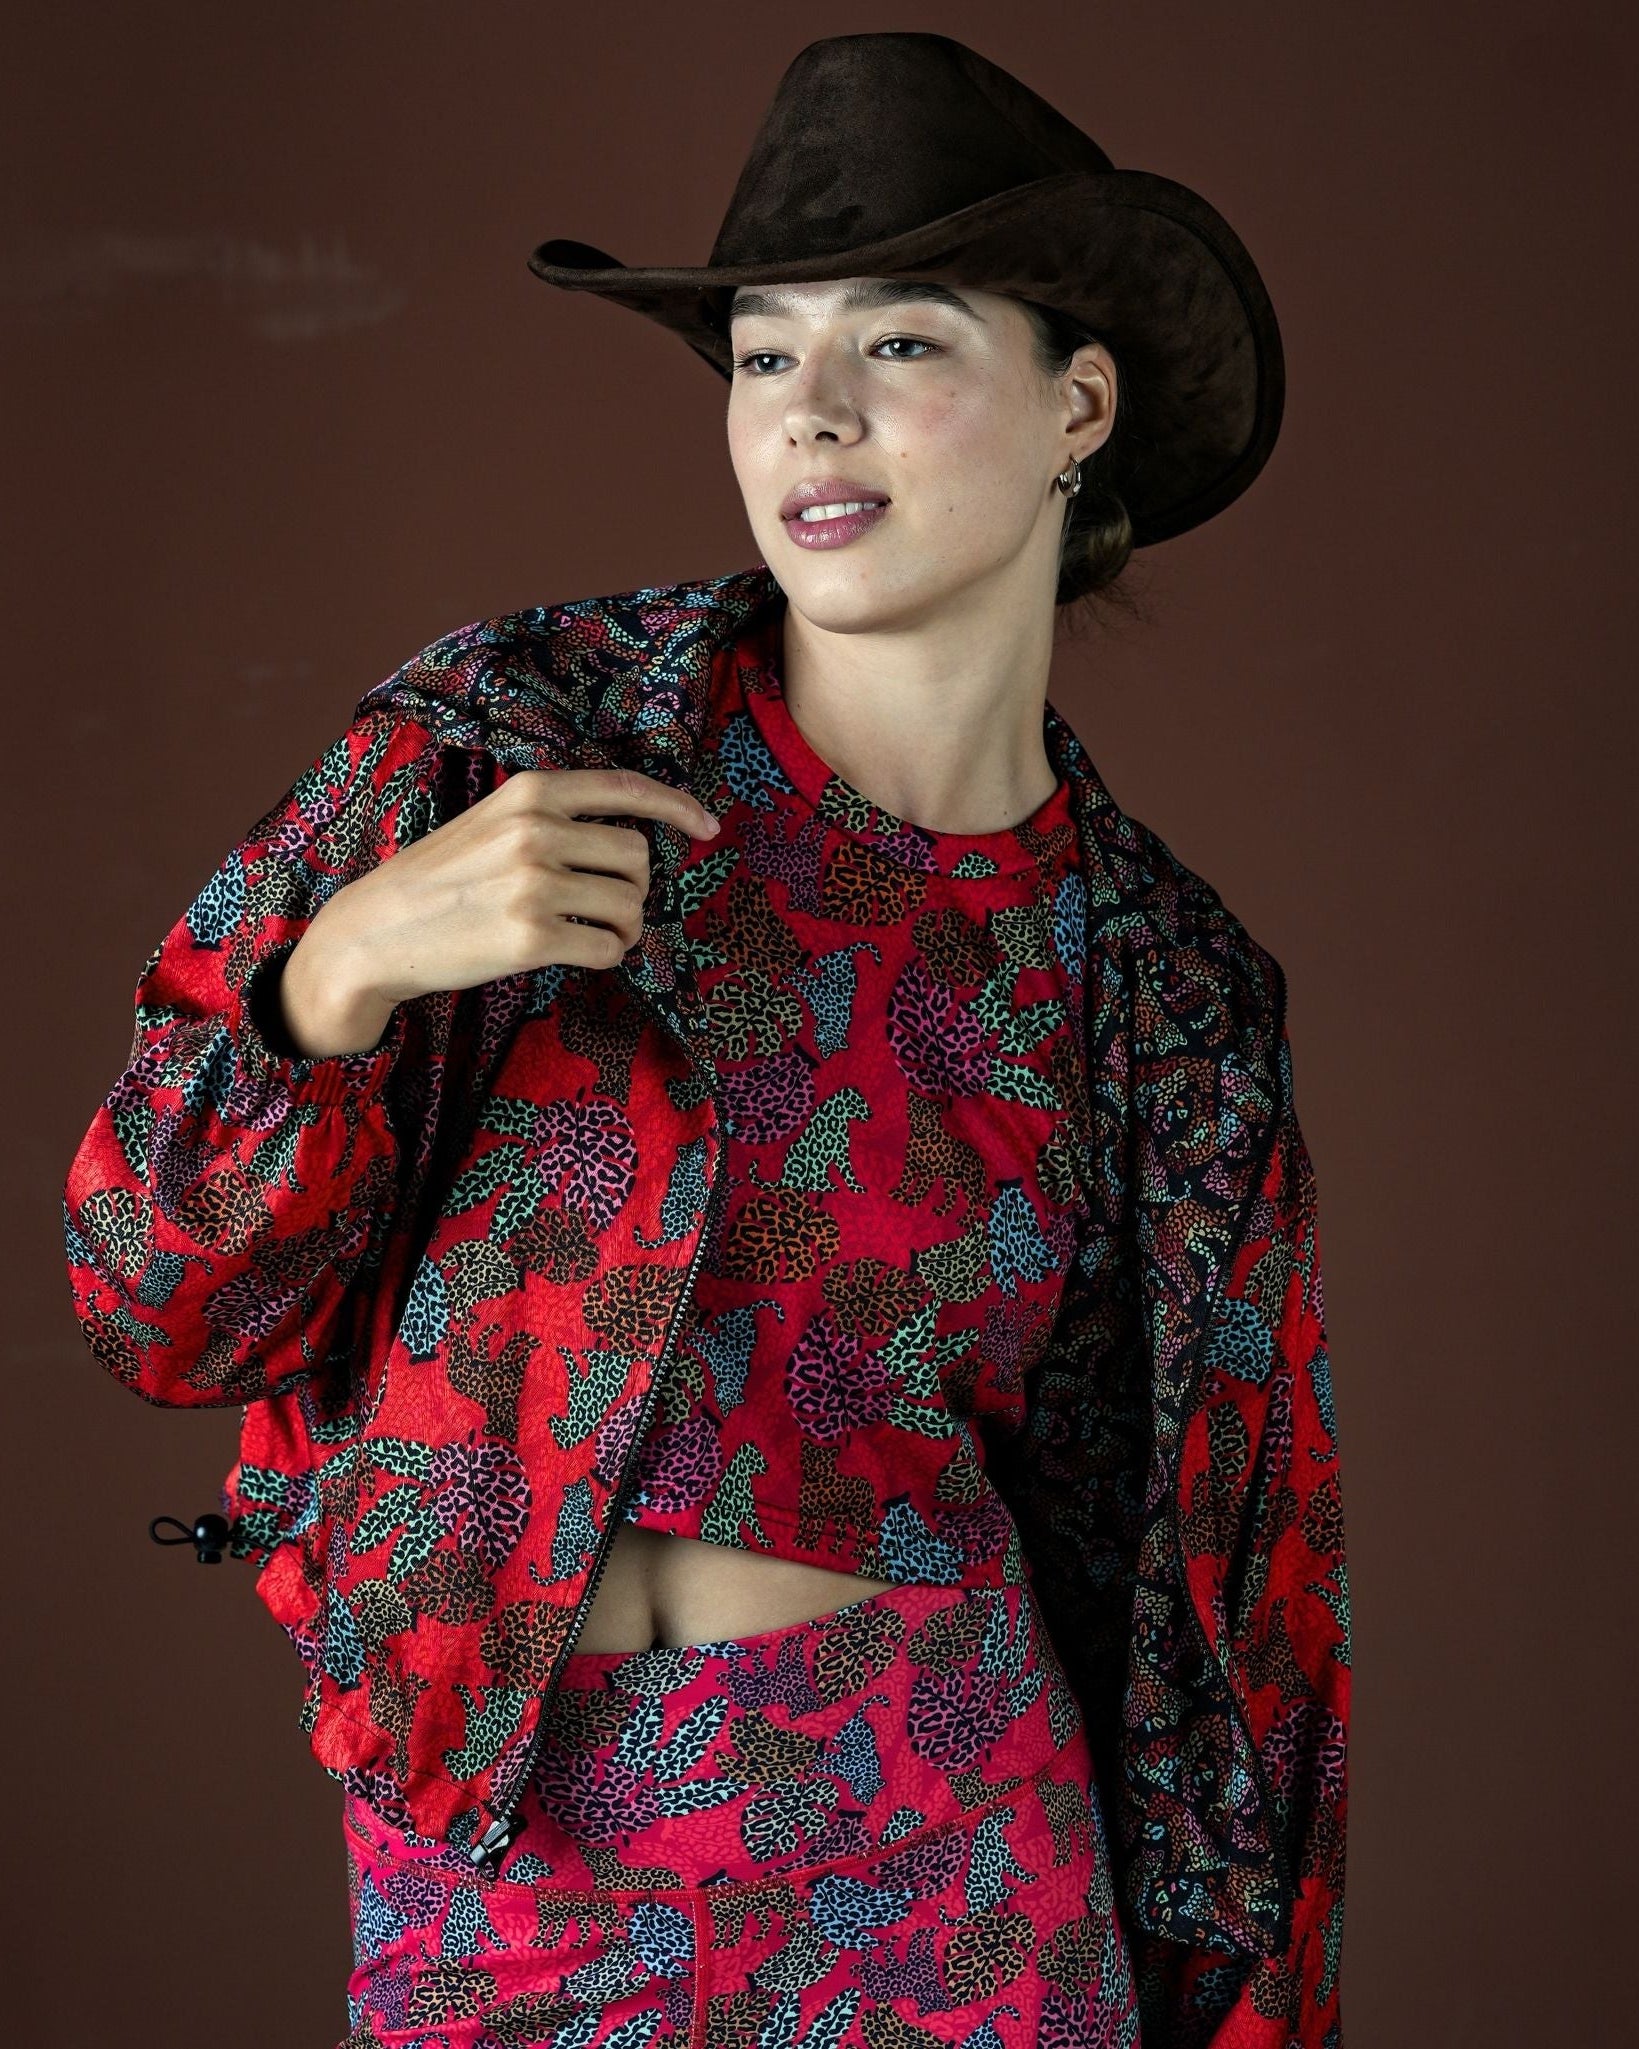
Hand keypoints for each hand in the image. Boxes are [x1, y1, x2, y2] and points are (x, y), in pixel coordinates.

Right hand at [277, 765, 720, 1055]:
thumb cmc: (437, 879)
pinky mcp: (531, 938)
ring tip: (597, 933)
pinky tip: (584, 953)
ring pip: (629, 905)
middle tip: (609, 904)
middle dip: (635, 887)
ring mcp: (534, 885)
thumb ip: (549, 817)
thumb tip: (627, 839)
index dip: (678, 807)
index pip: (626, 789)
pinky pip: (607, 948)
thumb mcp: (490, 821)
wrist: (373, 931)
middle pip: (637, 857)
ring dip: (624, 926)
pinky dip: (607, 955)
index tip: (708, 826)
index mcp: (529, 793)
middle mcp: (535, 832)